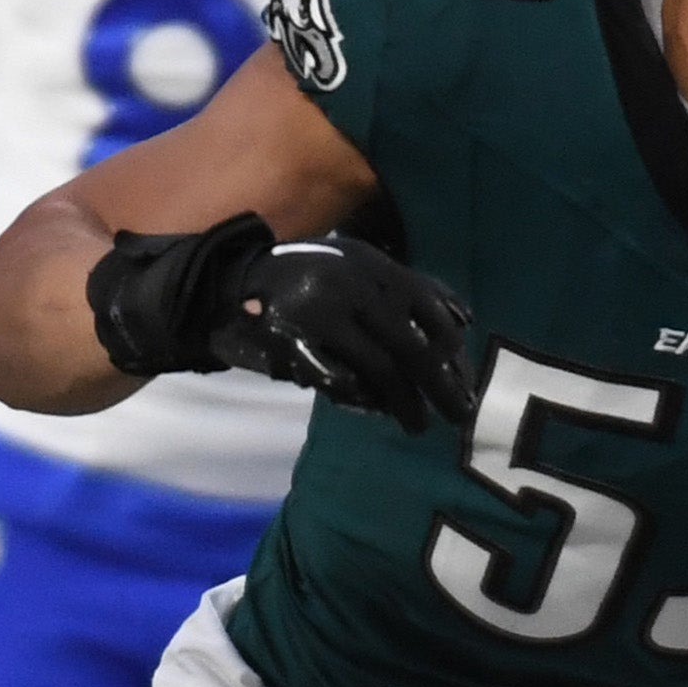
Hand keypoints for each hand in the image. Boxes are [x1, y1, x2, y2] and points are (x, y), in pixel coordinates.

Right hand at [89, 212, 475, 428]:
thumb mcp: (355, 269)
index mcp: (369, 262)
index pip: (428, 307)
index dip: (451, 348)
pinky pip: (336, 380)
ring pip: (379, 369)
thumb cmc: (301, 282)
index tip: (461, 377)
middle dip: (439, 385)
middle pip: (412, 344)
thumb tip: (465, 320)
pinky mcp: (291, 340)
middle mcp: (349, 281)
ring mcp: (319, 311)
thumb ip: (406, 289)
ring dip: (403, 402)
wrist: (222, 286)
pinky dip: (357, 398)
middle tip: (458, 415)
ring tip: (418, 424)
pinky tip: (371, 410)